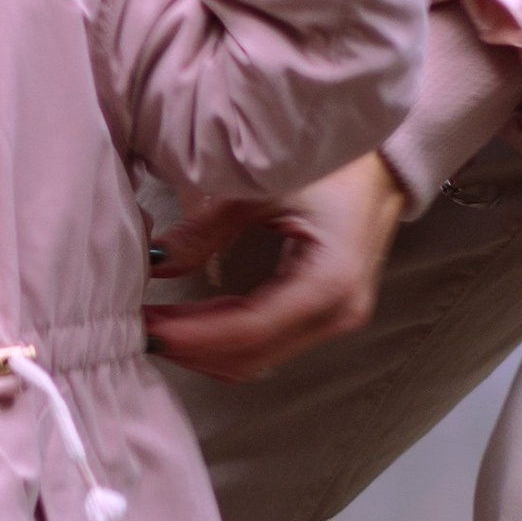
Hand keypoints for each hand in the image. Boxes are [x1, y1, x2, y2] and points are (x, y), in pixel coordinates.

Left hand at [144, 148, 409, 381]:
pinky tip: (189, 323)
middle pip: (250, 358)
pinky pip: (268, 344)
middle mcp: (337, 315)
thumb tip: (155, 262)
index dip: (190, 336)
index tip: (142, 326)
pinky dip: (224, 341)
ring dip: (203, 350)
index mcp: (329, 283)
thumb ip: (207, 230)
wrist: (386, 161)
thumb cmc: (334, 162)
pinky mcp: (326, 317)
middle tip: (136, 328)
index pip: (247, 331)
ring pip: (257, 359)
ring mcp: (335, 321)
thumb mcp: (263, 187)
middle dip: (190, 349)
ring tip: (155, 324)